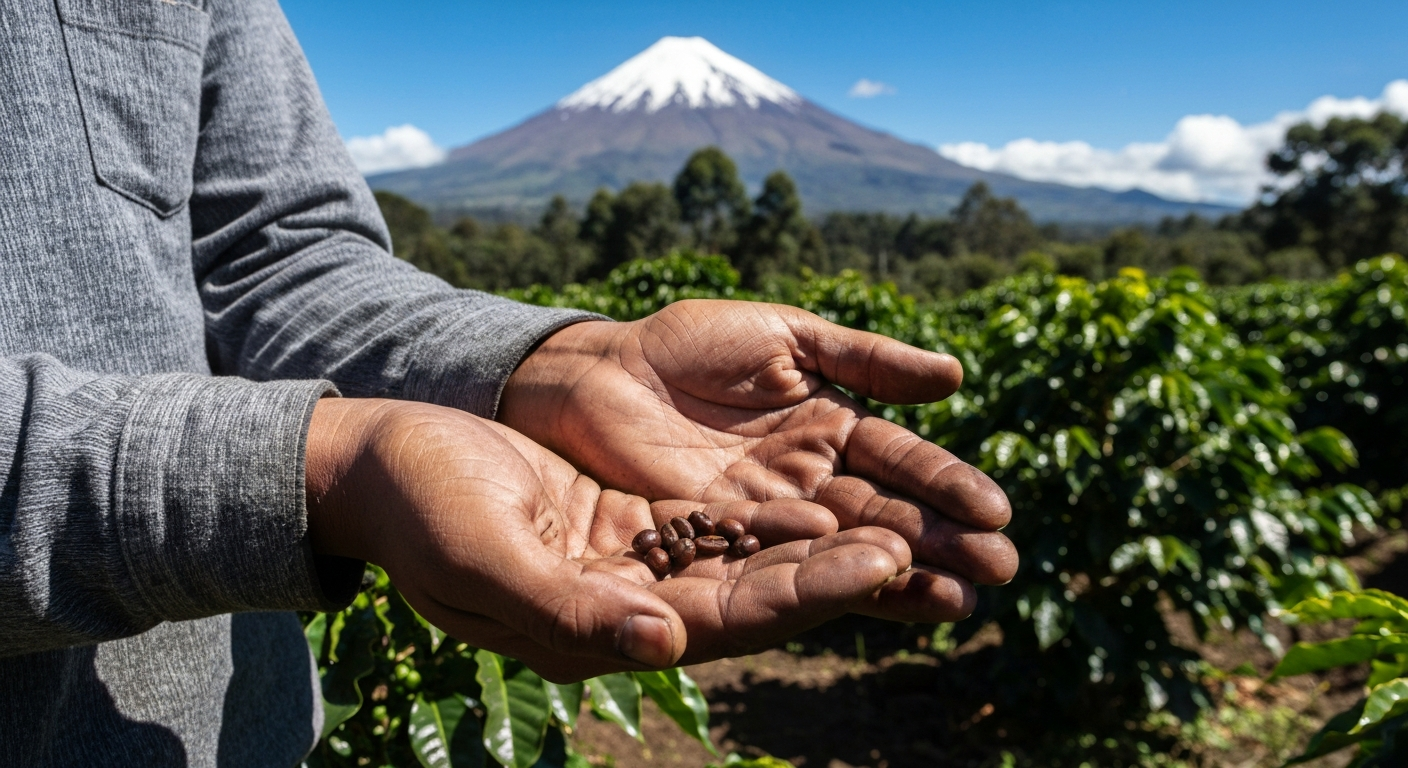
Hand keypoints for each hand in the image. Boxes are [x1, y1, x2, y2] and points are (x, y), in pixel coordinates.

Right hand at [304, 397, 915, 681]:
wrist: (384, 464)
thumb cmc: (422, 516)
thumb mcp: (489, 563)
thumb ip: (574, 613)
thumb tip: (669, 646)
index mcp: (610, 629)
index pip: (732, 617)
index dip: (810, 592)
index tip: (885, 561)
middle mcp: (642, 602)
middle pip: (768, 587)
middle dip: (851, 569)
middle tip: (938, 544)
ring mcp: (645, 556)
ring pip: (761, 548)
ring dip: (836, 535)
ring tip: (918, 515)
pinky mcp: (642, 513)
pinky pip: (731, 507)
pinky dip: (786, 497)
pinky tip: (841, 473)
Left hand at [499, 300, 1017, 620]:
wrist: (592, 373)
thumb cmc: (684, 346)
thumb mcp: (781, 337)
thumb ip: (861, 357)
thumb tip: (956, 376)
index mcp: (829, 427)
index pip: (899, 461)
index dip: (945, 485)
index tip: (997, 513)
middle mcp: (807, 480)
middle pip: (883, 514)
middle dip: (941, 542)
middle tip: (998, 572)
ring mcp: (765, 517)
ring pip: (842, 549)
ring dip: (900, 575)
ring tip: (958, 601)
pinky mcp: (719, 546)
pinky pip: (778, 566)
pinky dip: (824, 582)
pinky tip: (870, 596)